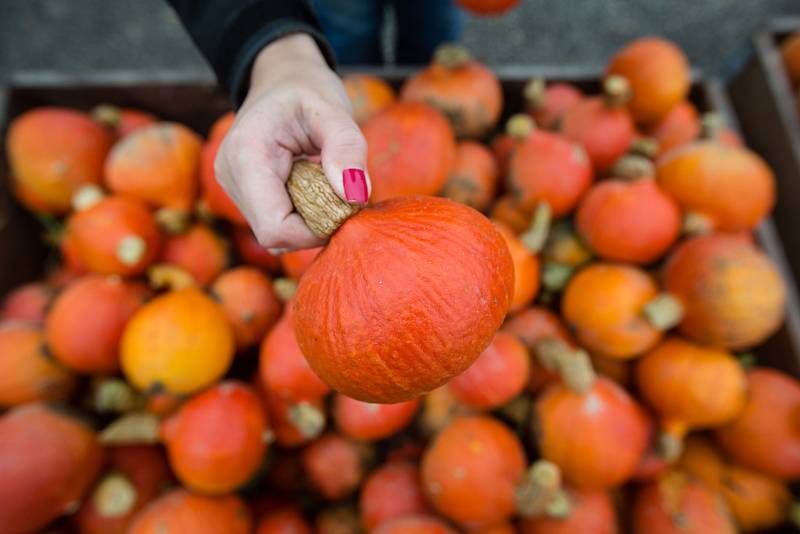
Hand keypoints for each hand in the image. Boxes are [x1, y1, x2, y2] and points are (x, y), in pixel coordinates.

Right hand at [215, 33, 370, 251]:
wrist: (281, 78)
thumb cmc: (307, 88)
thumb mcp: (333, 108)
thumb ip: (347, 148)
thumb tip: (355, 195)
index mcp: (246, 155)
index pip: (274, 228)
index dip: (314, 231)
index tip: (344, 207)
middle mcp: (230, 177)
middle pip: (276, 234)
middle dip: (315, 224)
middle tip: (340, 190)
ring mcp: (233, 188)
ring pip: (277, 233)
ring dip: (310, 218)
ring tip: (324, 180)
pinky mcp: (244, 195)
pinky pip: (277, 223)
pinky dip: (302, 214)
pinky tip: (312, 186)